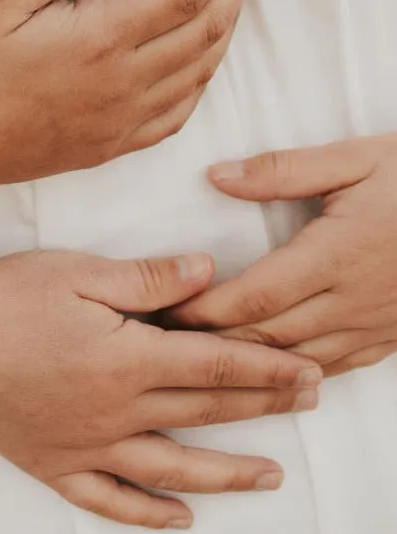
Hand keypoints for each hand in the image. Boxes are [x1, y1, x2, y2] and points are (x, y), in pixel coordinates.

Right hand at [0, 249, 319, 529]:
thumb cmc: (2, 294)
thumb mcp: (75, 272)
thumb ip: (146, 279)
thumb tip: (207, 272)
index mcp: (124, 358)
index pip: (214, 365)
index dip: (266, 367)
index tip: (308, 369)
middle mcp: (113, 412)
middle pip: (203, 413)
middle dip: (263, 407)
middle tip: (310, 402)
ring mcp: (83, 445)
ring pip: (171, 467)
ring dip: (226, 472)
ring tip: (270, 476)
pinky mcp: (50, 462)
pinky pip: (109, 500)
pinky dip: (148, 513)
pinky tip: (178, 517)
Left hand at [170, 136, 396, 376]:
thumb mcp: (356, 158)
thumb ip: (283, 170)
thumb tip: (218, 177)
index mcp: (335, 255)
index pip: (252, 298)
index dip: (202, 312)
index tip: (160, 313)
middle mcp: (354, 299)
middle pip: (267, 337)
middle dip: (211, 345)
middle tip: (162, 345)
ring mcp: (378, 323)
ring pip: (300, 360)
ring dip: (248, 367)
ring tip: (201, 366)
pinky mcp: (396, 335)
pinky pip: (338, 366)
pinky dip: (297, 373)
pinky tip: (271, 375)